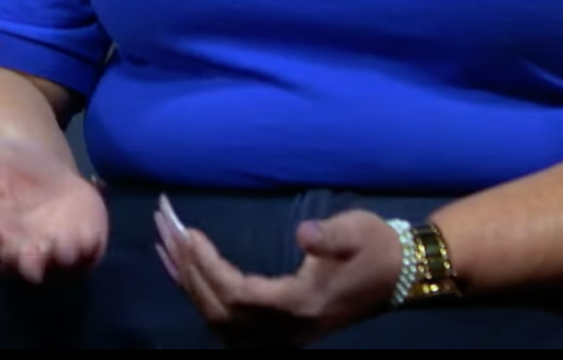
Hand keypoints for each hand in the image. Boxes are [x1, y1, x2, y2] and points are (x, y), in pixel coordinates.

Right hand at [0, 135, 108, 282]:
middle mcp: (16, 246)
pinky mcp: (81, 250)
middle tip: (27, 251)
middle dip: (21, 261)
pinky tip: (86, 241)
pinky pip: (84, 259)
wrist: (52, 171)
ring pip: (51, 267)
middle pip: (15, 263)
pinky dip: (85, 253)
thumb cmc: (12, 167)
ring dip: (54, 260)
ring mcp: (50, 252)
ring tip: (57, 246)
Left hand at [156, 201, 399, 346]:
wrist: (400, 274)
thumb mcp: (356, 232)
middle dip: (186, 269)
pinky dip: (199, 297)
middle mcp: (286, 328)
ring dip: (186, 283)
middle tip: (163, 227)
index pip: (238, 293)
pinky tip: (182, 273)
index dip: (208, 266)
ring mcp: (281, 334)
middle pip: (220, 309)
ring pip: (218, 320)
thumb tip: (306, 234)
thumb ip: (331, 236)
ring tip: (162, 244)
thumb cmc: (375, 246)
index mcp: (301, 304)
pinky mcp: (277, 331)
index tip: (187, 232)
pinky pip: (226, 321)